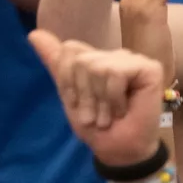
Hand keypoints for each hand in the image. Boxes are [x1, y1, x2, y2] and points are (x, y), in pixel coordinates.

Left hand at [28, 31, 165, 165]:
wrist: (116, 149)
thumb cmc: (95, 126)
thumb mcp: (69, 95)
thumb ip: (55, 63)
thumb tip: (34, 33)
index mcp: (95, 59)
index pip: (68, 51)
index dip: (68, 82)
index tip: (78, 104)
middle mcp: (113, 55)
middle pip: (80, 60)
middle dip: (83, 94)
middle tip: (96, 114)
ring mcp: (132, 60)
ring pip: (97, 66)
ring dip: (99, 100)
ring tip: (108, 115)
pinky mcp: (149, 67)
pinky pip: (116, 73)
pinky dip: (114, 98)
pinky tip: (123, 110)